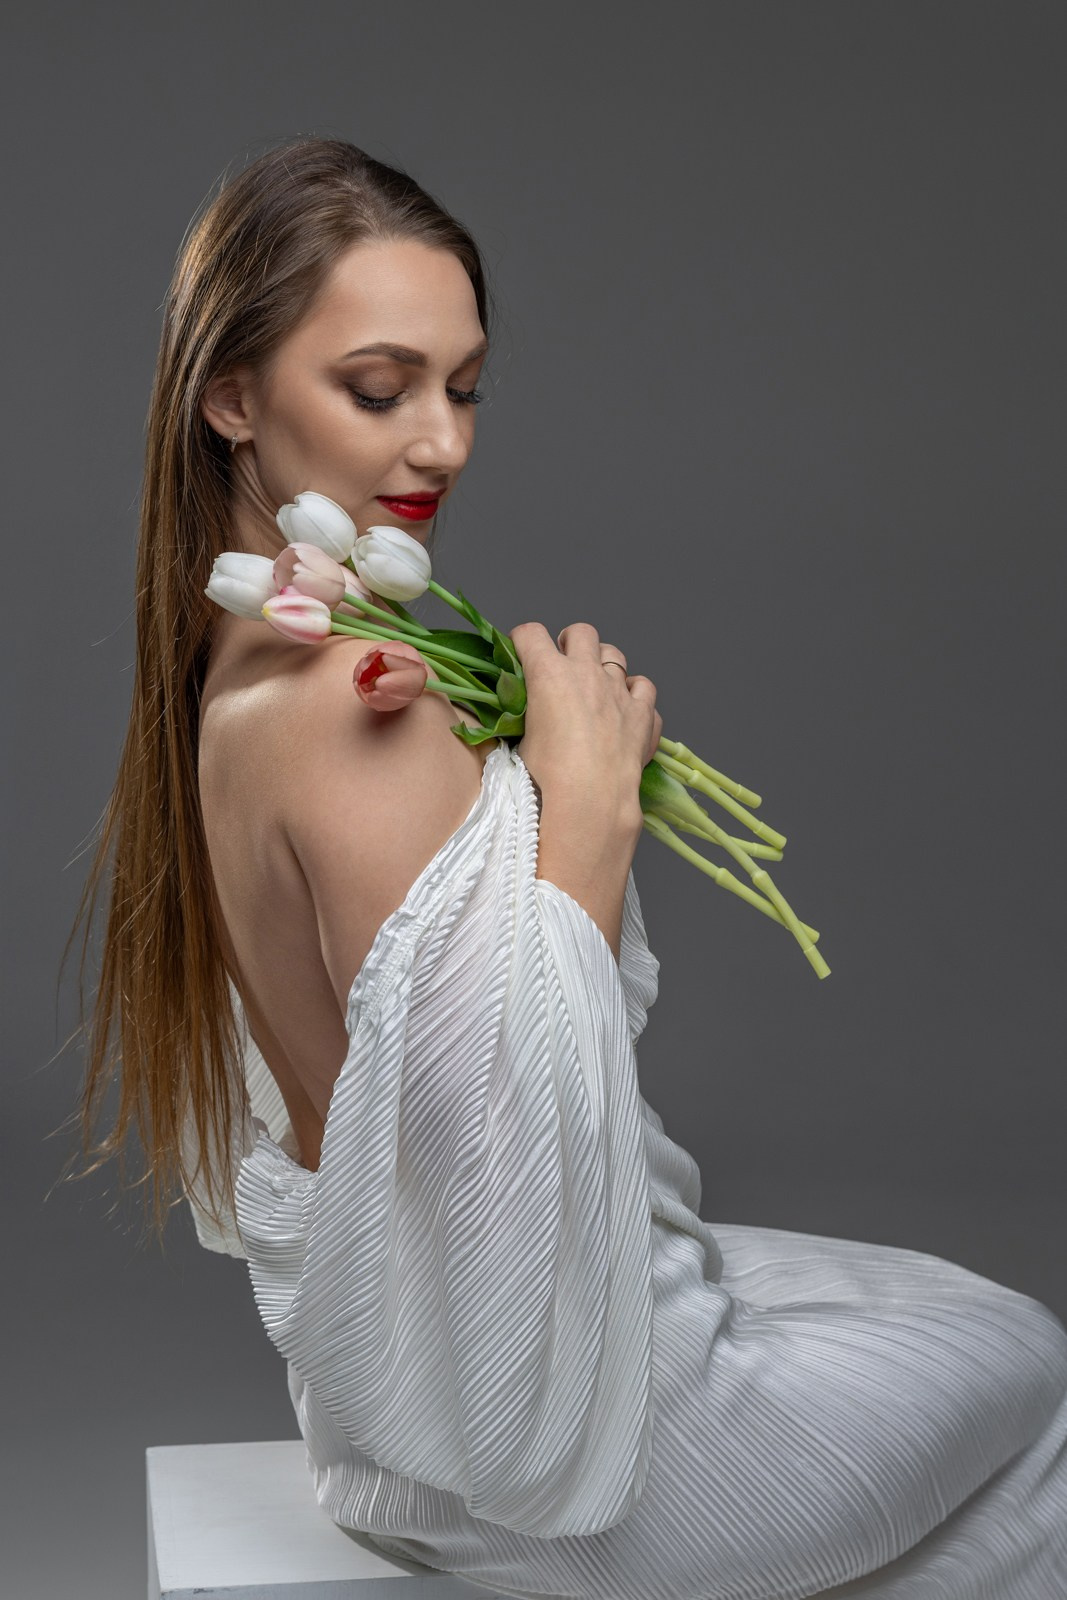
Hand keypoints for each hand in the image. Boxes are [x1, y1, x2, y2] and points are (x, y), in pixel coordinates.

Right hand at [509, 621, 661, 823]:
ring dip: (603, 663)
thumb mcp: (519, 742)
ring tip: (595, 684)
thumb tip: (518, 717)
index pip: (531, 634)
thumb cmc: (546, 777)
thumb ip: (520, 718)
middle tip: (562, 663)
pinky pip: (643, 687)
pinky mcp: (643, 712)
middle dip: (569, 642)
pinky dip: (634, 693)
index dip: (521, 641)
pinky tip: (625, 708)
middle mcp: (586, 673)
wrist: (590, 799)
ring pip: (615, 654)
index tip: (519, 653)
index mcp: (549, 674)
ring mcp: (618, 690)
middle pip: (580, 632)